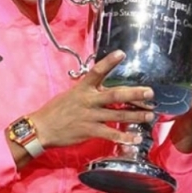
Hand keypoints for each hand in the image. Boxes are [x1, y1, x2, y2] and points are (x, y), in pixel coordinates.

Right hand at [28, 50, 155, 147]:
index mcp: (83, 88)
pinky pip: (110, 134)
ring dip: (136, 115)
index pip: (97, 71)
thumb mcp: (73, 93)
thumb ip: (90, 89)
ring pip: (117, 115)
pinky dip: (124, 137)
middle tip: (149, 93)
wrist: (41, 128)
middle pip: (114, 95)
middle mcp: (88, 100)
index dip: (109, 62)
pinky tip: (135, 138)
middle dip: (134, 94)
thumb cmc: (58, 109)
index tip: (122, 53)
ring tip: (150, 116)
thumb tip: (106, 84)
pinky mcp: (89, 131)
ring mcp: (90, 116)